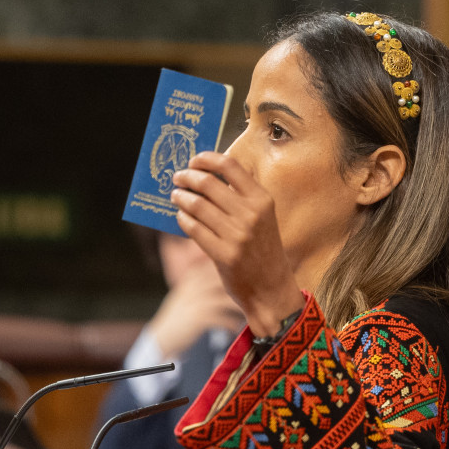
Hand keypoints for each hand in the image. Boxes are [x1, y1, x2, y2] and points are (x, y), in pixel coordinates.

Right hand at [148, 253, 243, 359]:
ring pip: (227, 299)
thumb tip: (234, 274)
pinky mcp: (198, 318)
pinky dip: (232, 324)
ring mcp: (196, 301)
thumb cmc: (180, 315)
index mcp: (193, 276)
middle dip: (245, 289)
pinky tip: (236, 329)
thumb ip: (207, 282)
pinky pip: (224, 318)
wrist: (161, 337)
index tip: (253, 279)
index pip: (220, 265)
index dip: (239, 271)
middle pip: (227, 280)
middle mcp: (195, 285)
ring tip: (249, 314)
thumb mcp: (190, 292)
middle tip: (259, 297)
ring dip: (241, 308)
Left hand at [171, 152, 304, 336]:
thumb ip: (241, 197)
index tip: (194, 160)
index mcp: (263, 200)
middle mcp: (251, 215)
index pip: (230, 166)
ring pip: (197, 205)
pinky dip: (183, 219)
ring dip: (181, 197)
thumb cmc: (264, 250)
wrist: (272, 289)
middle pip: (208, 183)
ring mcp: (238, 236)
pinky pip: (194, 229)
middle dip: (187, 177)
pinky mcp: (224, 255)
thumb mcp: (263, 218)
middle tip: (178, 177)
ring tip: (176, 196)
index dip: (207, 159)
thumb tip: (206, 175)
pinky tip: (180, 216)